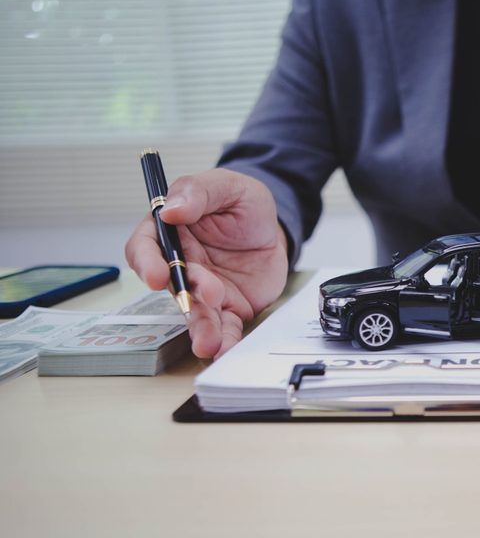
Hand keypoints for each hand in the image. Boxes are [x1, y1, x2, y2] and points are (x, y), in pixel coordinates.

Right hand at [125, 169, 288, 358]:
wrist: (275, 229)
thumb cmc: (244, 204)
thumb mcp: (227, 186)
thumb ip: (199, 192)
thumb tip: (171, 209)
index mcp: (171, 231)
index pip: (146, 247)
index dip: (146, 262)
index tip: (157, 275)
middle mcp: (182, 264)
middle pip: (172, 286)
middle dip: (183, 297)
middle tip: (203, 298)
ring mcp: (203, 289)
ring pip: (196, 312)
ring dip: (200, 328)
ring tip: (208, 343)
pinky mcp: (227, 307)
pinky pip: (223, 326)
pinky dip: (223, 340)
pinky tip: (223, 351)